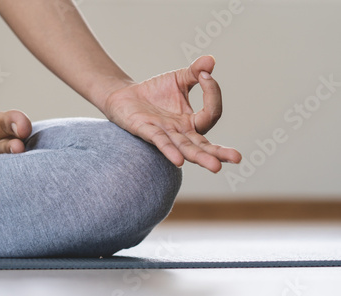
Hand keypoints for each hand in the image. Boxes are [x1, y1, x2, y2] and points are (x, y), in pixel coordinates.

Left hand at [103, 55, 240, 172]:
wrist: (125, 96)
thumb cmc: (154, 92)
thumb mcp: (178, 79)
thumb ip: (195, 72)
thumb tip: (211, 61)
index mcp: (191, 121)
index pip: (211, 114)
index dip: (213, 93)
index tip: (205, 75)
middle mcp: (181, 132)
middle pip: (204, 145)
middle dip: (220, 152)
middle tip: (237, 158)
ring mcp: (165, 134)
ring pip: (186, 148)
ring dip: (200, 157)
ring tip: (216, 166)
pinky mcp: (147, 132)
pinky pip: (161, 143)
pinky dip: (170, 150)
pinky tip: (178, 160)